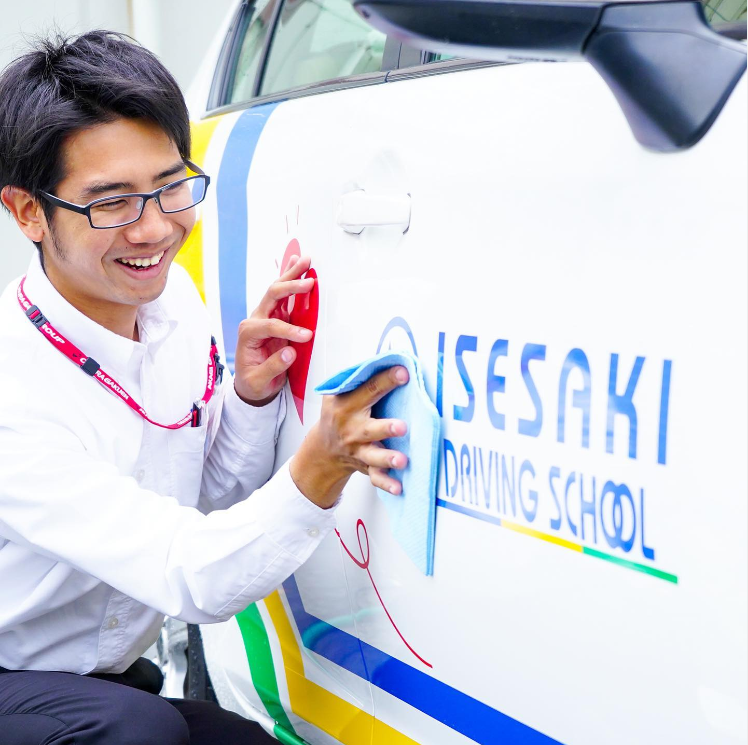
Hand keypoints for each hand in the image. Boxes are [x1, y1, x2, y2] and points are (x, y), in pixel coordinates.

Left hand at [233, 256, 314, 405]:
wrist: (251, 384)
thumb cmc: (253, 382)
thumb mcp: (258, 381)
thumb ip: (272, 367)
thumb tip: (290, 352)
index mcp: (248, 333)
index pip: (270, 325)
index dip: (289, 329)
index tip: (307, 336)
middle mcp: (255, 320)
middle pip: (272, 296)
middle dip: (290, 286)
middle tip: (309, 281)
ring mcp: (266, 315)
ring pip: (278, 290)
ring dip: (292, 275)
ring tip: (305, 260)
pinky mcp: (277, 317)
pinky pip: (284, 295)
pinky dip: (291, 279)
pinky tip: (296, 265)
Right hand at [289, 365, 409, 508]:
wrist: (323, 449)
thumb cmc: (339, 415)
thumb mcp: (340, 395)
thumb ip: (361, 381)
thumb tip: (390, 358)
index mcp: (347, 405)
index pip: (369, 390)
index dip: (386, 380)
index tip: (403, 372)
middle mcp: (352, 428)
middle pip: (369, 427)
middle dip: (386, 427)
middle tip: (402, 426)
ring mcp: (358, 449)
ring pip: (373, 454)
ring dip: (387, 457)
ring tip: (402, 460)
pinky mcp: (365, 466)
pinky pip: (375, 477)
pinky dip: (387, 483)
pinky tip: (400, 487)